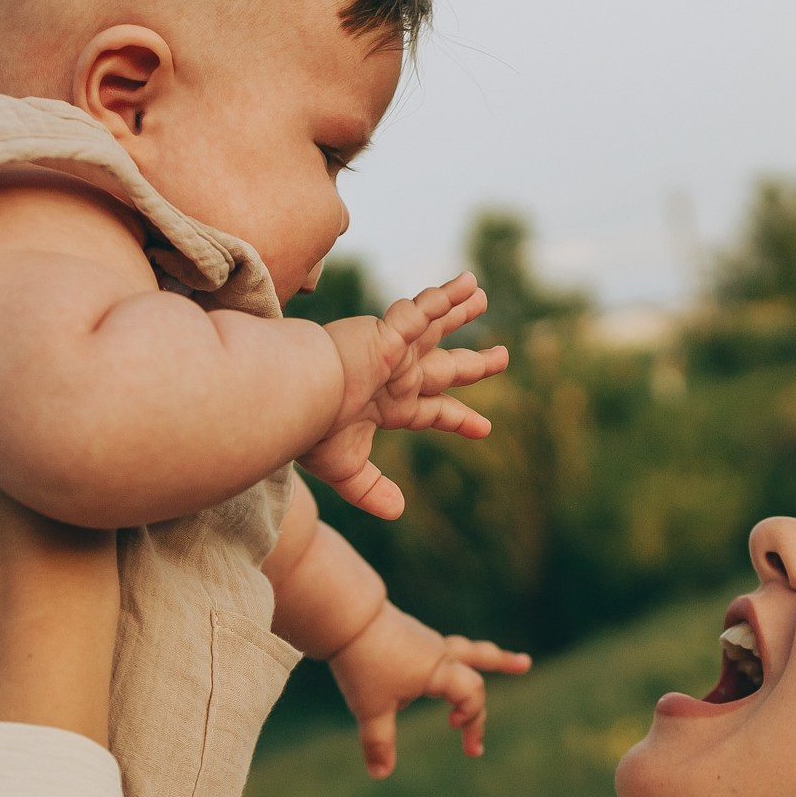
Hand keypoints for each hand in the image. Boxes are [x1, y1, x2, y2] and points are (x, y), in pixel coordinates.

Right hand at [302, 273, 508, 519]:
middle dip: (475, 362)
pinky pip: (422, 310)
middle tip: (503, 356)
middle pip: (445, 367)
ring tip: (483, 293)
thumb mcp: (344, 468)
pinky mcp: (388, 331)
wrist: (292, 398)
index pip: (433, 411)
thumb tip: (398, 512)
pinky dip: (444, 297)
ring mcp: (393, 351)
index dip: (459, 419)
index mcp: (389, 406)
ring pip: (436, 327)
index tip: (484, 427)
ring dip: (460, 311)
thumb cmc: (310, 430)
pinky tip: (467, 284)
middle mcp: (396, 376)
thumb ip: (370, 490)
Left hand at [326, 604, 530, 778]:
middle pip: (479, 657)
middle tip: (525, 665)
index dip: (473, 718)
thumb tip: (381, 774)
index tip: (458, 733)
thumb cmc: (363, 662)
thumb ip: (378, 742)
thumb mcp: (371, 708)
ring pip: (460, 647)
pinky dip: (442, 658)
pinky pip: (435, 647)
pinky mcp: (406, 633)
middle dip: (503, 663)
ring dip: (480, 653)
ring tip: (493, 651)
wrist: (345, 615)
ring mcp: (422, 640)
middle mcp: (438, 652)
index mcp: (440, 670)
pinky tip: (426, 666)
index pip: (473, 695)